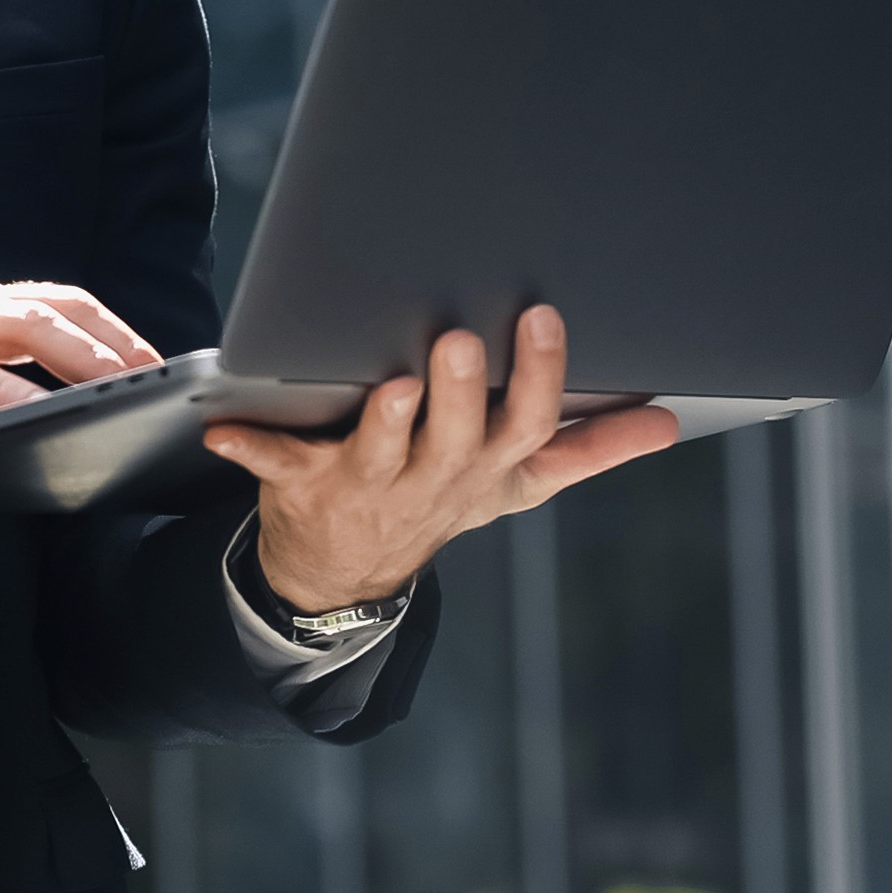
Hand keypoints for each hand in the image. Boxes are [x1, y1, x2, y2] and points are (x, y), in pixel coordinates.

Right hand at [0, 279, 158, 494]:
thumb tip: (61, 415)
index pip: (53, 301)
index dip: (109, 326)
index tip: (153, 361)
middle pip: (49, 306)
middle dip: (110, 339)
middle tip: (155, 375)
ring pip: (16, 327)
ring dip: (76, 357)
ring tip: (117, 388)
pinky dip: (8, 393)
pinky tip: (39, 414)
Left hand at [203, 305, 677, 614]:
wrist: (343, 575)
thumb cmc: (438, 497)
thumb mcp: (517, 482)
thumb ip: (591, 449)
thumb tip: (667, 423)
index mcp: (488, 470)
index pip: (527, 428)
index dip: (540, 378)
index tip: (541, 317)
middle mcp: (434, 479)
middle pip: (458, 437)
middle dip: (463, 394)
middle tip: (465, 342)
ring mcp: (368, 484)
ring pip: (382, 451)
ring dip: (385, 420)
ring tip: (393, 384)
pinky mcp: (303, 483)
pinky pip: (276, 463)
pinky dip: (251, 446)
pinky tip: (224, 427)